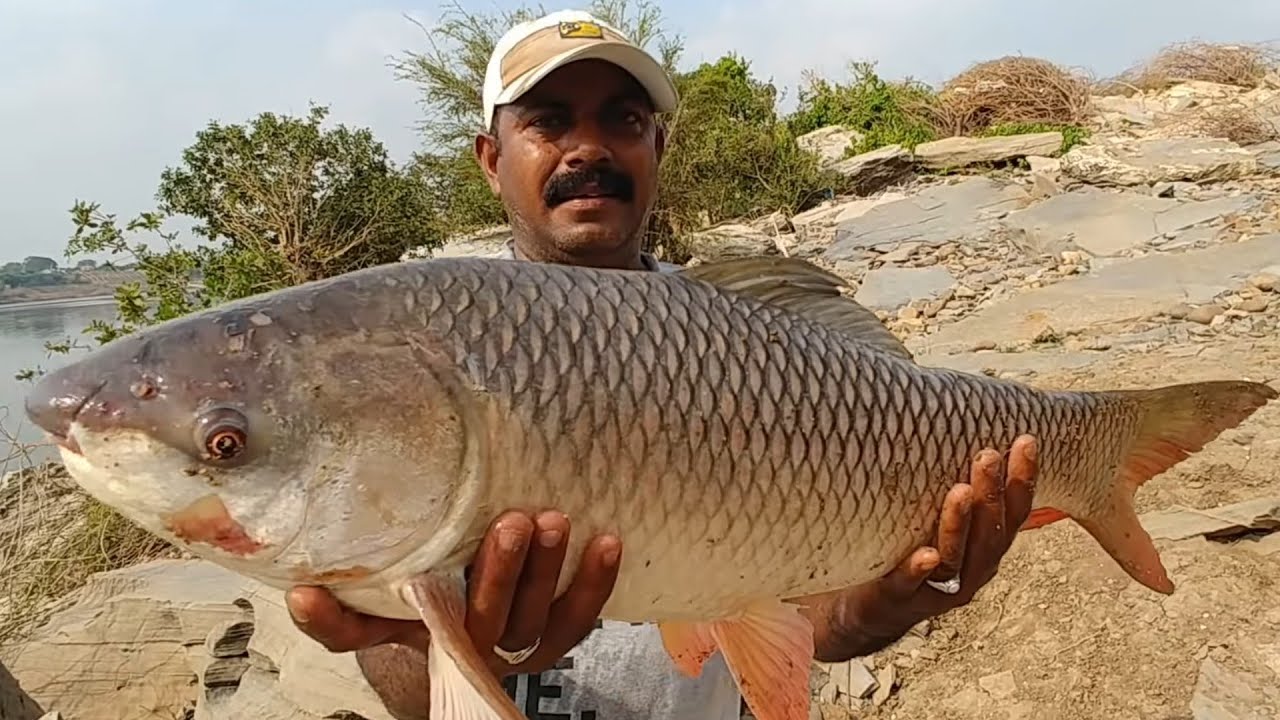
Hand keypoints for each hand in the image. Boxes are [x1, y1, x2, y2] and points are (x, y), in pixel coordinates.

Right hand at [285, 510, 622, 677]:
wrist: (467, 618)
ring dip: (544, 573)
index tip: (307, 592)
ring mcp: (504, 647)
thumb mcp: (388, 573)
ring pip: (527, 621)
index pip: (353, 633)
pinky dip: (592, 585)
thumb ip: (357, 556)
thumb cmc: (424, 582)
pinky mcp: (546, 641)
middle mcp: (453, 644)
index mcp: (402, 629)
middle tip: (510, 524)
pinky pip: (573, 621)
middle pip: (474, 621)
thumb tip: (302, 535)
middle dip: (495, 575)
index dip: (330, 617)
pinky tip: (606, 541)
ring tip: (553, 521)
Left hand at [800, 434, 1038, 661]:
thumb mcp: (938, 513)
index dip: (1024, 479)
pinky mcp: (904, 598)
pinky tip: (923, 554)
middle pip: (991, 533)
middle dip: (993, 494)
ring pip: (957, 557)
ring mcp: (940, 588)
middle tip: (987, 456)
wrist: (874, 604)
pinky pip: (912, 584)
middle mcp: (972, 568)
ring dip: (960, 524)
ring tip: (960, 491)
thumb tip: (951, 414)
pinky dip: (919, 569)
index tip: (1026, 440)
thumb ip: (953, 481)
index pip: (1014, 510)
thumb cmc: (912, 546)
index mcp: (986, 544)